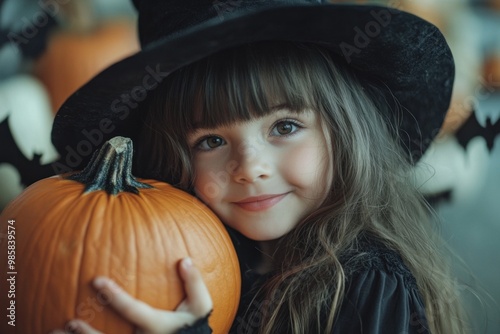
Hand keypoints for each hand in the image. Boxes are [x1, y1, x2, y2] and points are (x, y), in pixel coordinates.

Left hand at [50, 257, 212, 333]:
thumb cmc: (196, 326)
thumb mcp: (201, 305)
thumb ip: (194, 283)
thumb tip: (184, 260)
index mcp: (157, 327)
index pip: (133, 311)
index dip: (115, 297)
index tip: (97, 281)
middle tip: (69, 321)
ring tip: (60, 331)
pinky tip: (66, 333)